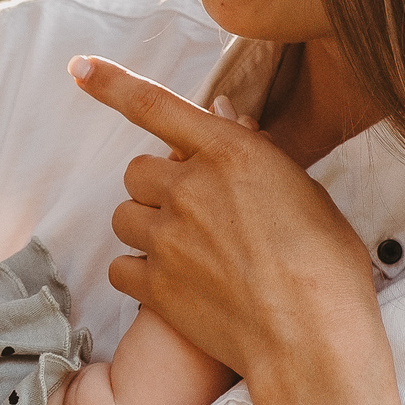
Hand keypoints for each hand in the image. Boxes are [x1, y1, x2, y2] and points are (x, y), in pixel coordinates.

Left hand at [71, 55, 378, 380]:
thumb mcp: (303, 190)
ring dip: (145, 229)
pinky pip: (120, 266)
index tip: (78, 68)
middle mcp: (190, 187)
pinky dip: (139, 274)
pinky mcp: (154, 284)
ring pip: (123, 216)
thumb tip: (220, 116)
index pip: (156, 105)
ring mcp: (168, 237)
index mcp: (231, 153)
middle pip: (138, 171)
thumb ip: (254, 153)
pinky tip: (173, 285)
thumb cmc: (326, 264)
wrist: (312, 336)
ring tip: (188, 253)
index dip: (112, 84)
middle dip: (157, 189)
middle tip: (193, 215)